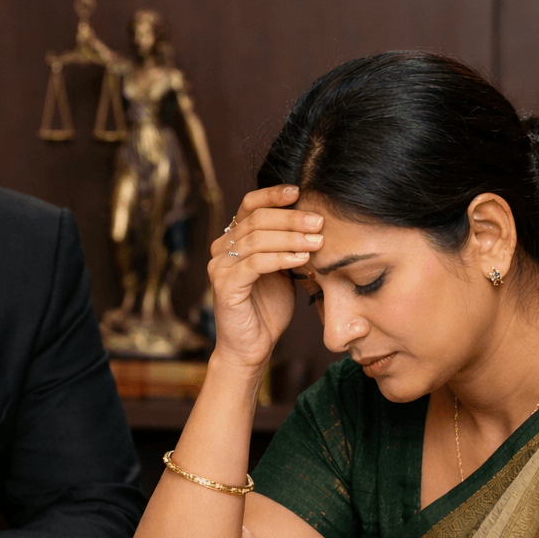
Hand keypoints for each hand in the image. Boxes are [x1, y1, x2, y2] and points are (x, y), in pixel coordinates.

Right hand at [207, 185, 322, 370]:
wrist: (252, 346)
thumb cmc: (268, 308)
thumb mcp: (283, 269)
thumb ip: (288, 245)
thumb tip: (314, 220)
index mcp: (233, 239)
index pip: (250, 205)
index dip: (273, 194)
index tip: (300, 191)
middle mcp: (221, 249)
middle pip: (256, 220)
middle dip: (291, 218)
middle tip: (319, 221)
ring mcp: (219, 266)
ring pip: (257, 239)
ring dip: (291, 238)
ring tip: (317, 241)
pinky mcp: (224, 285)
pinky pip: (255, 264)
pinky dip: (281, 258)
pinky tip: (302, 259)